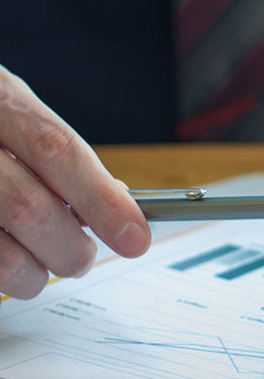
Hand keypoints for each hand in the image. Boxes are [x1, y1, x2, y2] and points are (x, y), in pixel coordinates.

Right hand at [0, 66, 150, 298]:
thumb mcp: (13, 110)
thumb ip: (56, 150)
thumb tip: (116, 198)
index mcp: (1, 102)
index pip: (57, 151)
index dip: (101, 199)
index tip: (136, 237)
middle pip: (32, 211)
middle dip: (71, 248)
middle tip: (81, 257)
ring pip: (3, 257)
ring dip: (35, 273)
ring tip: (42, 264)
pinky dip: (4, 276)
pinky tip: (8, 258)